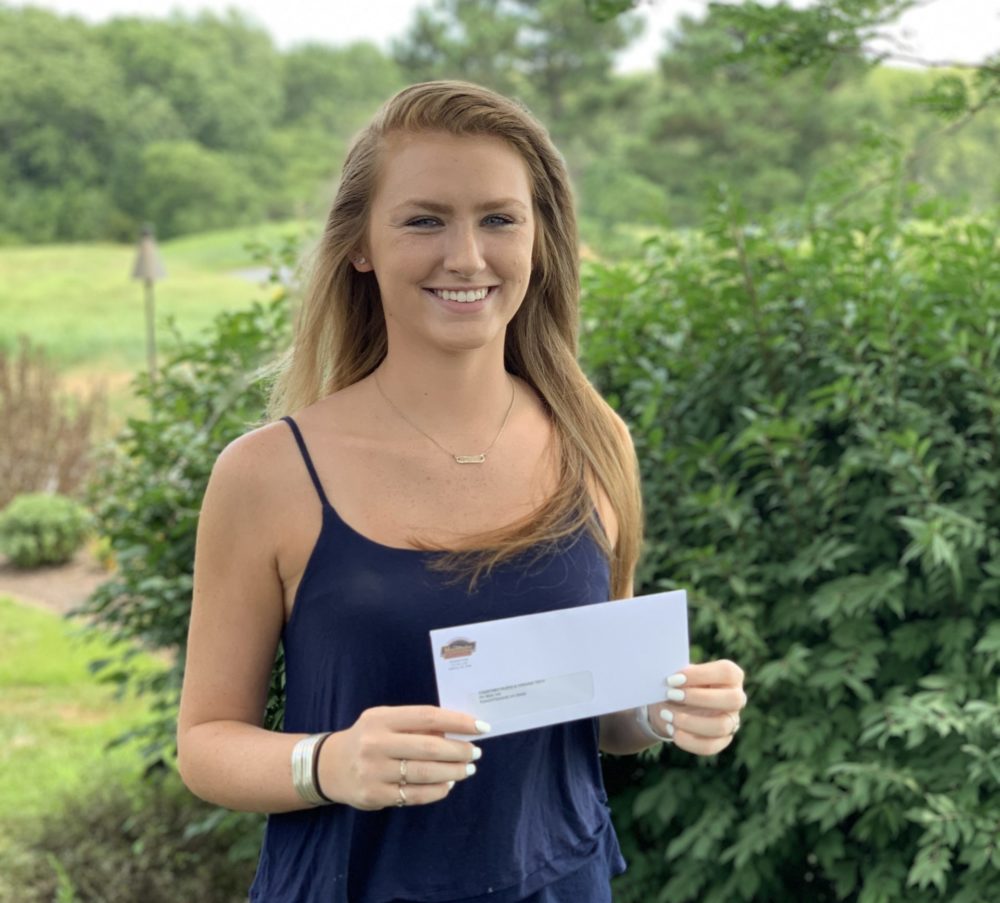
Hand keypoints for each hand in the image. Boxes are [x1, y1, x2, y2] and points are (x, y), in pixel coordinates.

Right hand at [318, 705, 486, 809]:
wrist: (329, 766)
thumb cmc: (368, 738)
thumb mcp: (385, 721)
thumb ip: (416, 724)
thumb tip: (456, 731)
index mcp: (381, 719)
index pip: (428, 716)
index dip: (457, 722)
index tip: (480, 727)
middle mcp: (375, 743)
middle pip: (429, 747)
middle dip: (459, 751)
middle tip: (475, 752)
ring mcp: (374, 771)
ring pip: (425, 773)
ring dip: (453, 772)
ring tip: (467, 769)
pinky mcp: (375, 795)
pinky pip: (415, 795)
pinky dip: (438, 791)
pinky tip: (448, 784)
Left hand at [648, 660, 745, 755]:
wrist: (672, 704)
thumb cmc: (679, 683)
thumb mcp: (679, 674)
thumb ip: (679, 675)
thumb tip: (668, 681)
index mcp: (730, 675)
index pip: (726, 672)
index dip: (700, 675)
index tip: (673, 679)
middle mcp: (737, 698)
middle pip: (732, 699)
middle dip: (698, 698)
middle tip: (671, 694)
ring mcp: (732, 721)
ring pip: (721, 726)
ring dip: (690, 722)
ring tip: (667, 715)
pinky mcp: (722, 740)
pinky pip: (710, 746)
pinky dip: (688, 740)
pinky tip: (672, 730)